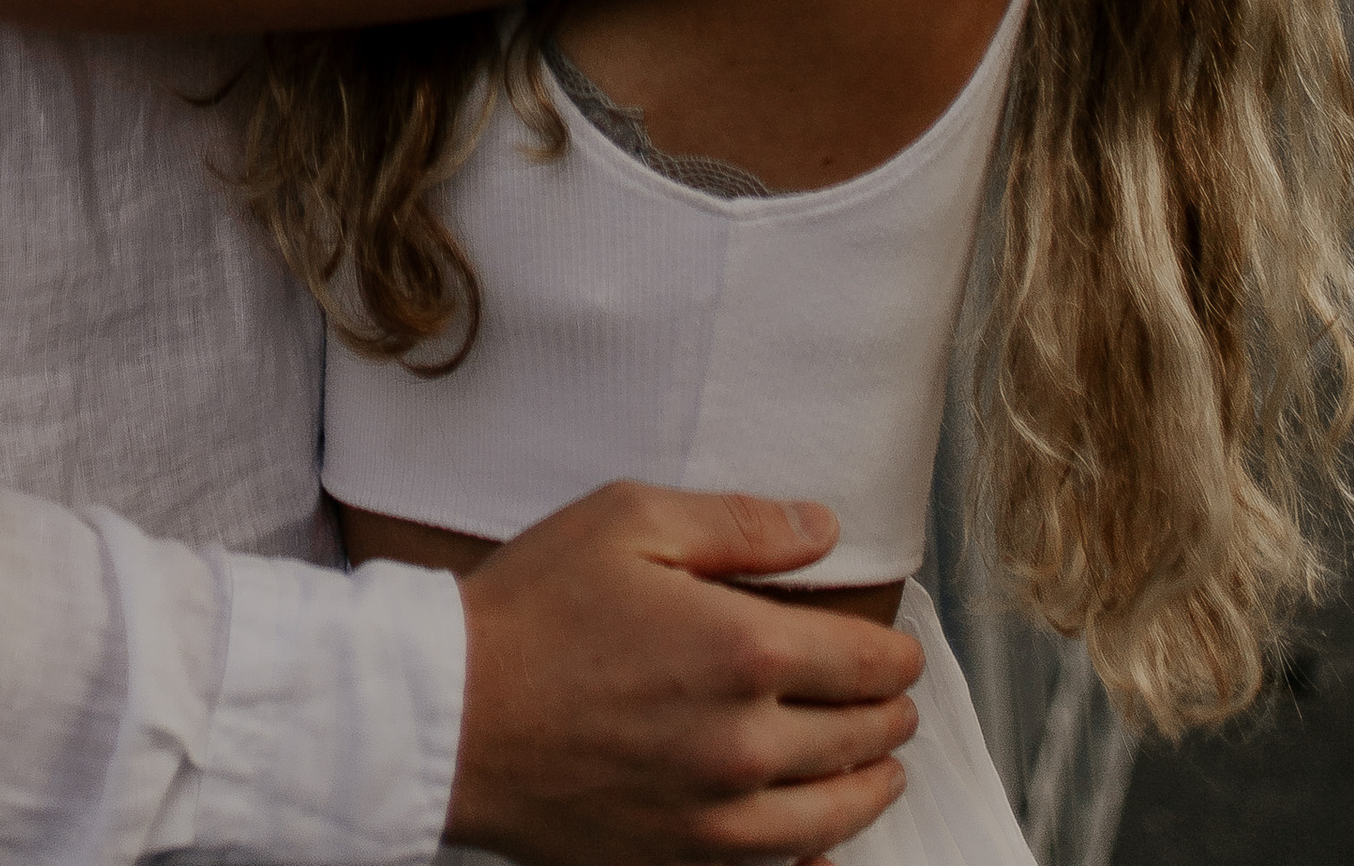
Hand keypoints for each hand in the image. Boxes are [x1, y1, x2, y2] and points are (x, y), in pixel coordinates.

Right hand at [449, 488, 921, 863]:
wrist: (451, 712)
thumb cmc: (532, 609)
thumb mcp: (629, 522)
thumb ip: (739, 523)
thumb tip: (823, 527)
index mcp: (742, 650)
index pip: (863, 660)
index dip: (895, 654)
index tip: (902, 649)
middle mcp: (744, 743)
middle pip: (859, 738)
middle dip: (890, 715)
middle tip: (898, 701)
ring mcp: (714, 814)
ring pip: (832, 814)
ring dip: (870, 788)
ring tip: (884, 769)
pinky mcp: (679, 858)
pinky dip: (814, 851)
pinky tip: (819, 838)